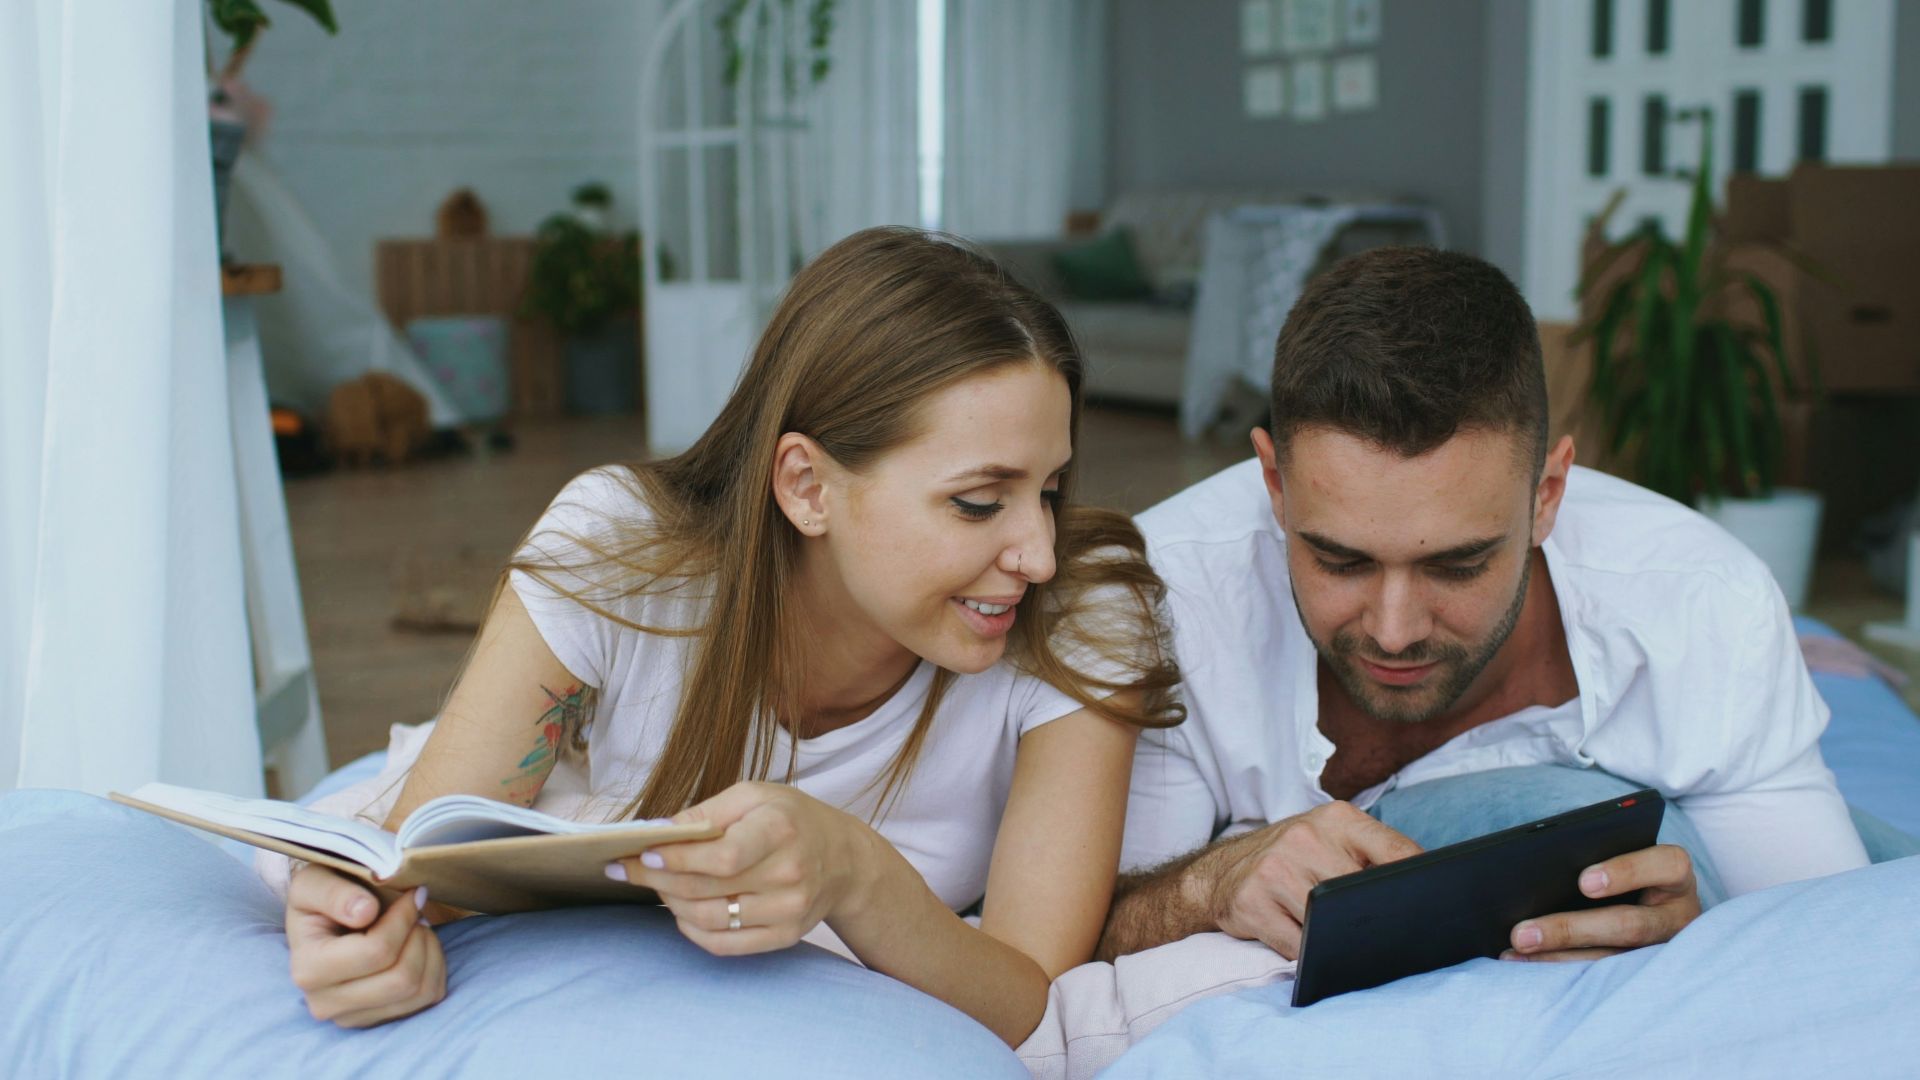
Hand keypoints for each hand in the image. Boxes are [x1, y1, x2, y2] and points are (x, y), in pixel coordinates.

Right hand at [285, 865, 445, 1026]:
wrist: (322, 919)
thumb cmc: (322, 895)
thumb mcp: (315, 881)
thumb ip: (334, 893)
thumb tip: (364, 912)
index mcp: (308, 969)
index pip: (376, 952)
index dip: (403, 918)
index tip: (411, 894)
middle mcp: (326, 1003)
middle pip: (401, 979)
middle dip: (418, 937)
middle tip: (414, 912)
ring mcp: (354, 1017)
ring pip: (420, 991)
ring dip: (429, 950)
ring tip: (416, 926)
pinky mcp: (380, 1019)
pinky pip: (429, 996)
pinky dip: (435, 966)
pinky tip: (419, 945)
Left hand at [608, 781, 875, 956]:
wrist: (844, 859)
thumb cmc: (791, 819)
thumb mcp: (755, 796)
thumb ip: (707, 811)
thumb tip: (657, 832)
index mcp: (780, 830)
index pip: (721, 856)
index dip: (677, 860)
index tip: (643, 854)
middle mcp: (788, 874)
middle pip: (707, 889)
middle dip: (658, 880)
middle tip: (630, 869)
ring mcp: (789, 910)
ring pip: (709, 919)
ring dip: (671, 905)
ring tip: (657, 887)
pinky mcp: (785, 936)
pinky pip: (724, 945)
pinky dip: (693, 932)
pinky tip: (681, 912)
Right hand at [1194, 801, 1423, 958]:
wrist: (1219, 873)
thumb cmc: (1290, 859)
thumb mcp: (1332, 840)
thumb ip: (1375, 856)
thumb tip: (1429, 894)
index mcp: (1337, 819)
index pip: (1398, 851)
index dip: (1422, 883)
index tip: (1437, 906)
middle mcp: (1305, 838)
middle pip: (1364, 896)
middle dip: (1376, 920)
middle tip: (1382, 933)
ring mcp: (1275, 870)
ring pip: (1331, 925)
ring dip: (1338, 940)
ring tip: (1335, 936)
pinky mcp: (1251, 903)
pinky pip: (1298, 948)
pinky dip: (1309, 955)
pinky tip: (1305, 944)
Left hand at [1502, 843, 1699, 961]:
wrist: (1656, 902)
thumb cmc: (1628, 868)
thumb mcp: (1625, 854)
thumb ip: (1597, 855)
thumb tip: (1537, 866)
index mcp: (1674, 873)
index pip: (1666, 865)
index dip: (1625, 872)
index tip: (1583, 882)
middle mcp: (1678, 915)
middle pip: (1630, 925)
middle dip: (1570, 930)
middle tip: (1521, 934)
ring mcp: (1666, 950)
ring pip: (1614, 961)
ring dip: (1558, 958)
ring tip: (1515, 953)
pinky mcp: (1646, 973)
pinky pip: (1602, 978)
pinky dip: (1560, 969)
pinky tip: (1524, 962)